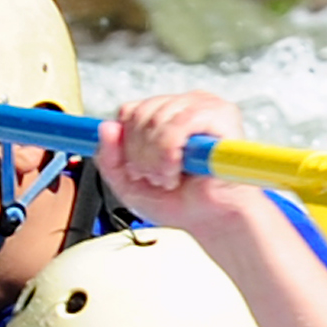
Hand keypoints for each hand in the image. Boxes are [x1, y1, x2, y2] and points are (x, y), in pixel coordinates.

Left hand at [97, 90, 249, 220]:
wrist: (213, 220)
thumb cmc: (181, 201)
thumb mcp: (128, 185)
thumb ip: (109, 159)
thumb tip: (106, 127)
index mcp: (164, 114)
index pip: (129, 111)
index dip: (126, 144)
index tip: (137, 169)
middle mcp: (183, 106)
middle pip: (139, 114)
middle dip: (140, 155)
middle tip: (156, 177)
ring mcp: (203, 106)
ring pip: (156, 119)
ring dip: (156, 159)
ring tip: (169, 177)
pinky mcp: (220, 115)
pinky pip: (177, 125)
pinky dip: (169, 154)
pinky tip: (178, 169)